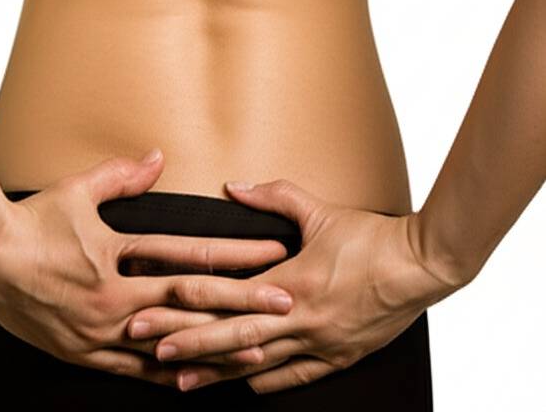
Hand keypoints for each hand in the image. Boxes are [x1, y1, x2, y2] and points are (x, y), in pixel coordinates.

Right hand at [0, 151, 293, 388]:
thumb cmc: (33, 221)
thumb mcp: (78, 190)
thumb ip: (122, 177)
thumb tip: (158, 158)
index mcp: (117, 256)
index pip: (189, 255)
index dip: (234, 256)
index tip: (270, 255)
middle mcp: (115, 299)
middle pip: (191, 301)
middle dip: (243, 304)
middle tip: (285, 304)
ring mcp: (100, 332)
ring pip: (169, 342)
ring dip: (215, 345)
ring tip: (256, 349)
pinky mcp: (84, 353)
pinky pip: (132, 371)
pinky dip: (167, 372)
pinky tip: (195, 377)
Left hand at [137, 176, 462, 392]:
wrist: (421, 266)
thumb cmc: (372, 237)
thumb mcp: (321, 210)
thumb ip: (274, 196)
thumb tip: (235, 187)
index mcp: (292, 282)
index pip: (228, 297)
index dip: (187, 305)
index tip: (154, 308)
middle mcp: (300, 320)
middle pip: (231, 337)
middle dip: (186, 345)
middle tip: (148, 350)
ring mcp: (319, 344)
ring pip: (256, 364)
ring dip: (216, 372)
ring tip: (180, 382)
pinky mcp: (337, 357)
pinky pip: (293, 377)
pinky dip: (263, 380)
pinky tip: (242, 384)